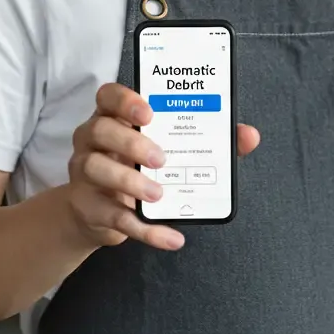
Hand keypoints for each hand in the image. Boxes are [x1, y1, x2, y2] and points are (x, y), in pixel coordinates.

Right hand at [66, 82, 259, 251]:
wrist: (98, 212)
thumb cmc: (139, 167)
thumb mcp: (167, 149)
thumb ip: (208, 139)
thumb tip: (249, 135)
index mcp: (112, 117)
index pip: (107, 96)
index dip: (125, 100)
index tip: (149, 111)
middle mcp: (92, 140)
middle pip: (99, 130)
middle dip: (131, 142)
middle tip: (162, 158)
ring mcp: (84, 174)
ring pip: (96, 169)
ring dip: (129, 181)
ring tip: (158, 195)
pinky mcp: (88, 208)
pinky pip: (114, 217)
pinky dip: (146, 230)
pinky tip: (172, 237)